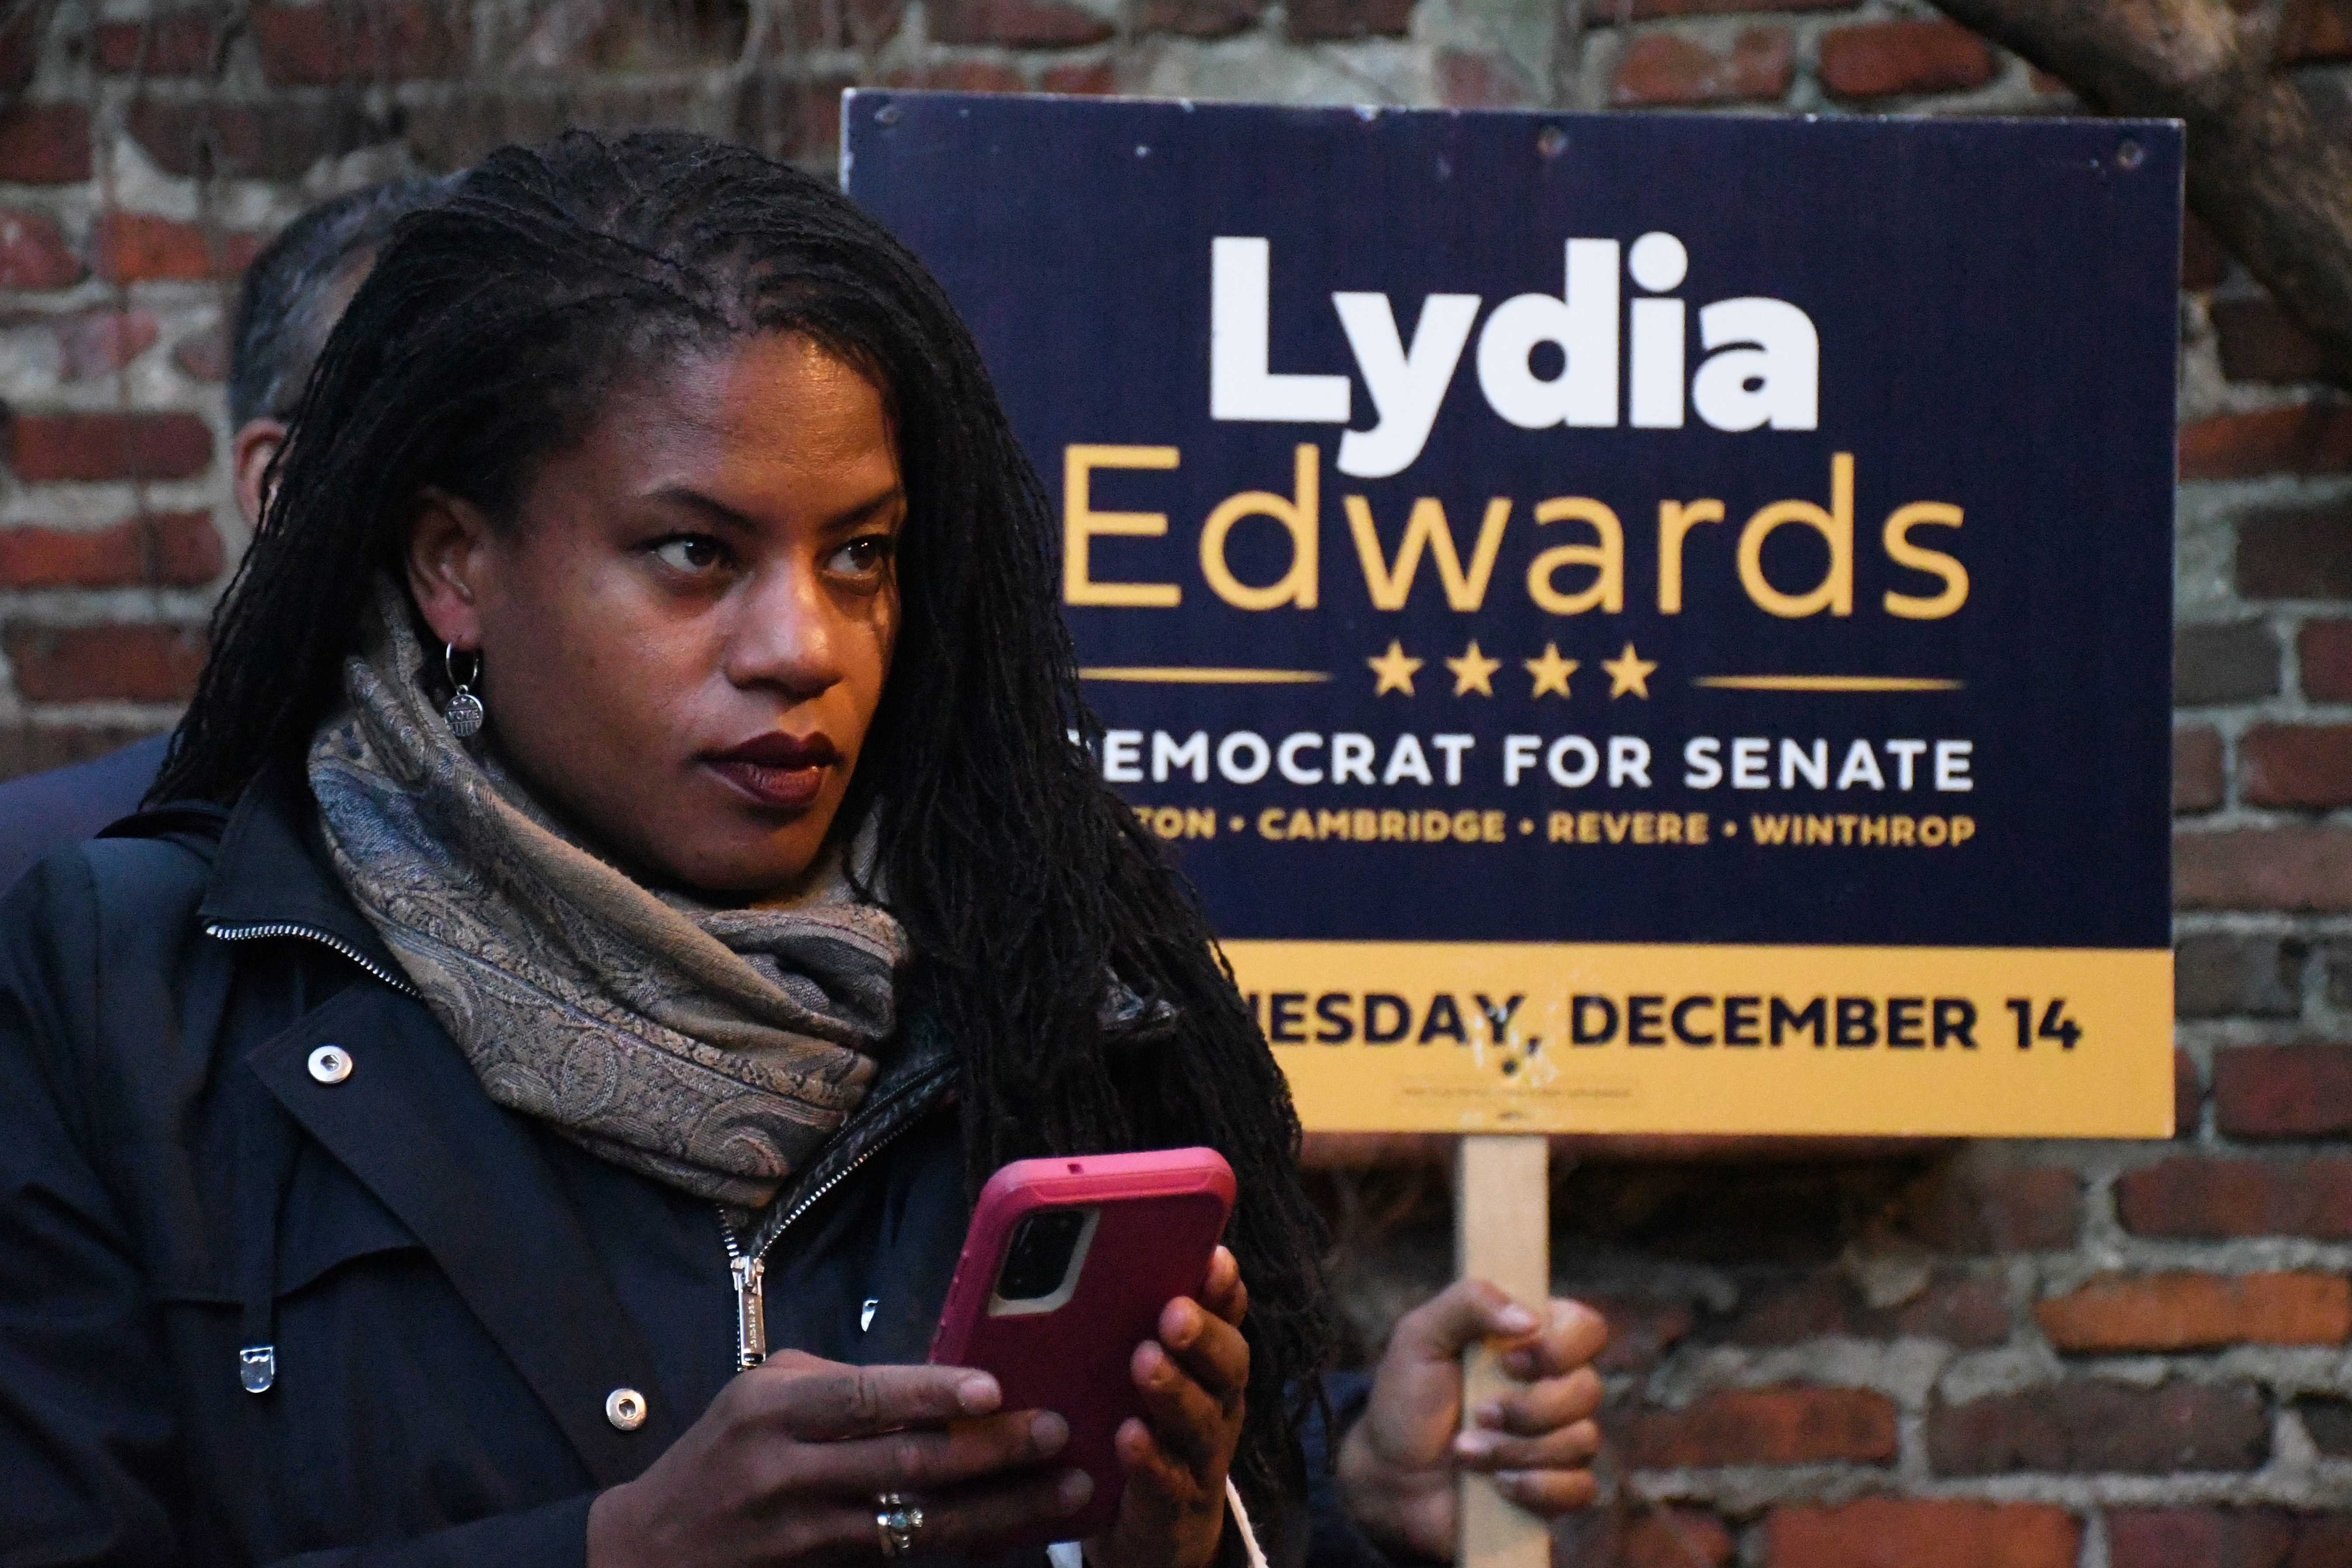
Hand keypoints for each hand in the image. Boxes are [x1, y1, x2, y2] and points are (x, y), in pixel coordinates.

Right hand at [586, 1350, 1089, 1566]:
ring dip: (1000, 1506)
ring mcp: (804, 1532)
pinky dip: (967, 1539)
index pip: (860, 1399)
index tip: (991, 1390)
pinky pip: (907, 1555)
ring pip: (918, 1522)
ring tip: (1064, 1488)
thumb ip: (843, 1385)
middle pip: (903, 1465)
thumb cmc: (724, 1452)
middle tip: (1055, 1431)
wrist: (650, 1551)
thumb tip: (937, 1378)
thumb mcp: (763, 1395)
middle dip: (989, 1452)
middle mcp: (785, 1472)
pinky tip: (1016, 1528)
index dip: (927, 1394)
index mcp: (771, 1410)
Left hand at [1088, 1245, 1251, 1567]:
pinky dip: (1150, 1457)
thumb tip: (1081, 1265)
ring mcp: (1201, 1457)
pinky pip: (1168, 1479)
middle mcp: (1216, 1405)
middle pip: (1228, 1365)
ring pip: (1201, 1420)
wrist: (1156, 1534)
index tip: (1213, 1257)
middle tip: (1174, 1312)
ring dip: (1176, 1389)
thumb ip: (1128, 1328)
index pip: (1227, 1317)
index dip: (1226, 1289)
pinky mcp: (1176, 1503)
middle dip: (1204, 1335)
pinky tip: (1128, 1436)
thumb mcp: (1136, 1377)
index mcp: (1208, 1366)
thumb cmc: (1143, 1431)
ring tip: (1146, 1362)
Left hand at [1336, 1282, 1606, 1560]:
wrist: (1391, 1474)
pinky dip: (1535, 1487)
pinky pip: (1580, 1489)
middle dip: (1529, 1409)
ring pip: (1582, 1440)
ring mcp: (1559, 1441)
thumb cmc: (1407, 1398)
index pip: (1587, 1328)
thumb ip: (1468, 1302)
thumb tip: (1530, 1318)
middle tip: (1478, 1413)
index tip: (1510, 1362)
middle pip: (1589, 1389)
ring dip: (1516, 1450)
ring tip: (1468, 1453)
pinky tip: (1497, 1484)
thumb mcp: (1421, 1336)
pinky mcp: (1556, 1489)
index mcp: (1531, 1342)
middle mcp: (1553, 1388)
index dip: (1562, 1347)